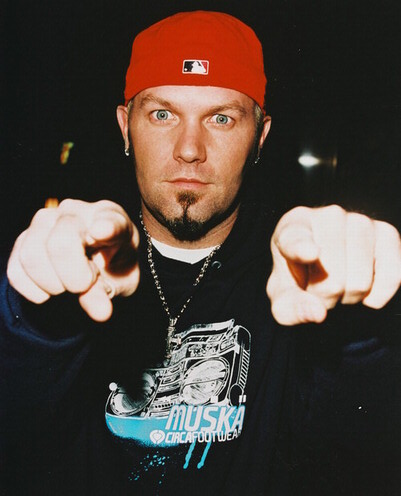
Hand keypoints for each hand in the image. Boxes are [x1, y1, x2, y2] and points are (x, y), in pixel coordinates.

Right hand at [7, 199, 139, 321]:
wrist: (92, 265)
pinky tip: (50, 289)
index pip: (109, 220)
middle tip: (85, 284)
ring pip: (32, 256)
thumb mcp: (120, 281)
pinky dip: (33, 290)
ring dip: (52, 284)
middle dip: (74, 277)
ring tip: (68, 284)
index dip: (106, 227)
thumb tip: (101, 313)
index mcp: (110, 216)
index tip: (101, 232)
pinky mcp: (22, 239)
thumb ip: (107, 291)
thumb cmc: (113, 266)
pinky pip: (16, 270)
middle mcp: (74, 211)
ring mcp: (44, 221)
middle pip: (62, 244)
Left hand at [266, 205, 400, 325]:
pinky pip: (393, 275)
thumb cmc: (298, 280)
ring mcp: (361, 221)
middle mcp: (328, 215)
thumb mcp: (283, 298)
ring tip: (339, 284)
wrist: (323, 269)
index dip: (302, 248)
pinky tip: (365, 289)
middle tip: (319, 288)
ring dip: (350, 297)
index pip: (295, 239)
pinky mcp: (388, 234)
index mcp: (292, 225)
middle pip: (332, 279)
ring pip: (361, 282)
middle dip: (326, 297)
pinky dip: (379, 295)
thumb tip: (317, 313)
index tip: (309, 254)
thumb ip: (291, 308)